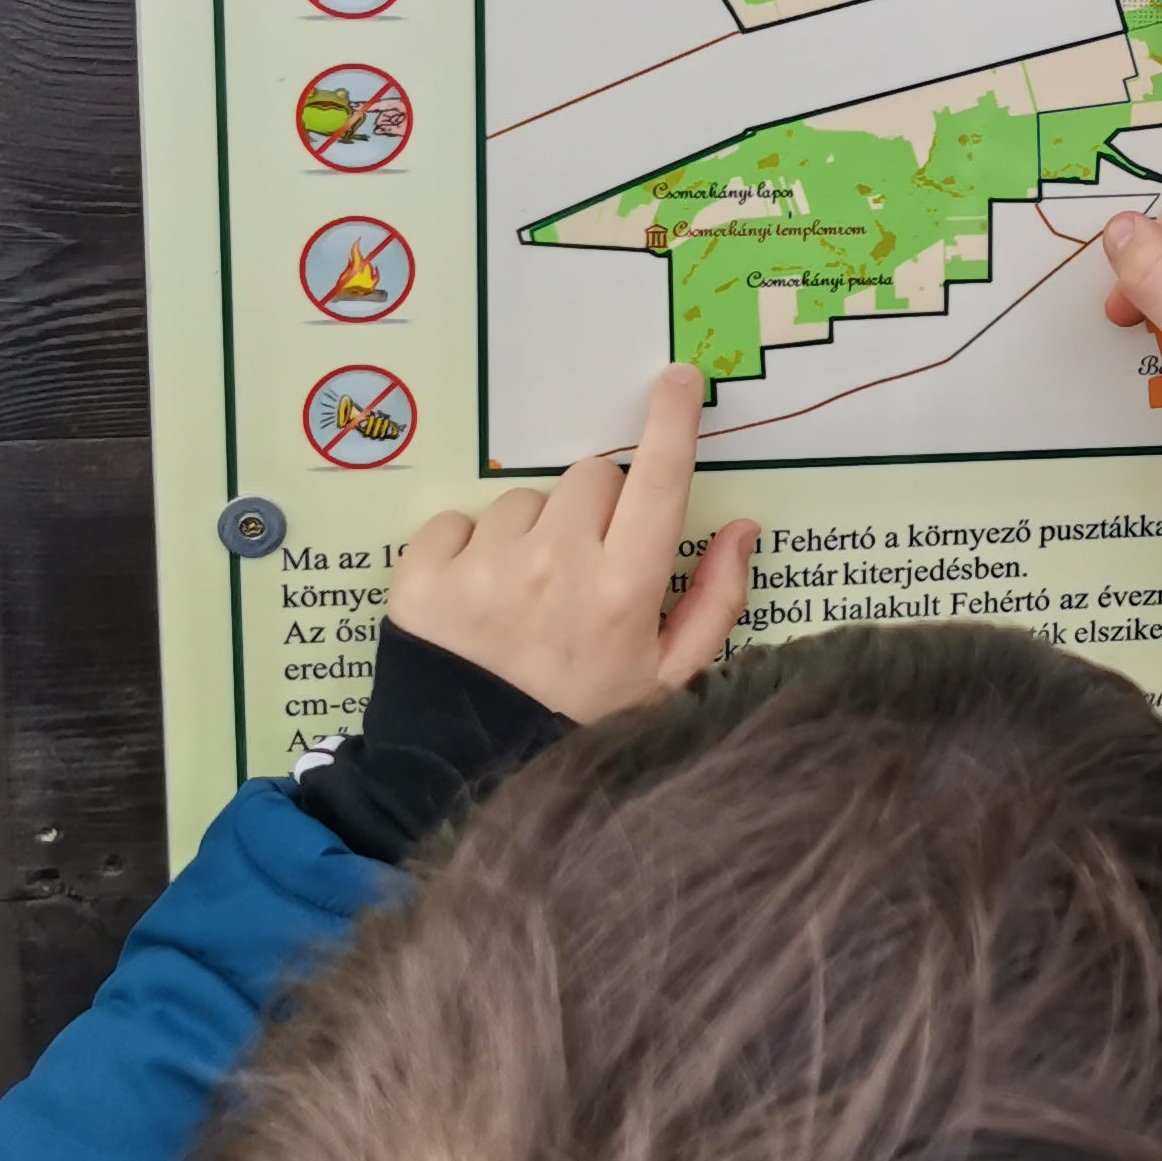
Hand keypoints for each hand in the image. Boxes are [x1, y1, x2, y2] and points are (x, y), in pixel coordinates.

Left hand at [387, 366, 759, 719]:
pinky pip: (453, 523)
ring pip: (522, 500)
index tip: (676, 380)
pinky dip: (463, 551)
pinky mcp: (421, 578)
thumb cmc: (579, 726)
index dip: (672, 420)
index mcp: (624, 590)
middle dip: (596, 508)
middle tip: (583, 569)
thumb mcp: (665, 682)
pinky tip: (473, 601)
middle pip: (591, 477)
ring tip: (521, 600)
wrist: (466, 780)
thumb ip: (713, 602)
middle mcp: (556, 566)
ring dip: (528, 534)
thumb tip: (740, 526)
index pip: (658, 478)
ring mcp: (484, 569)